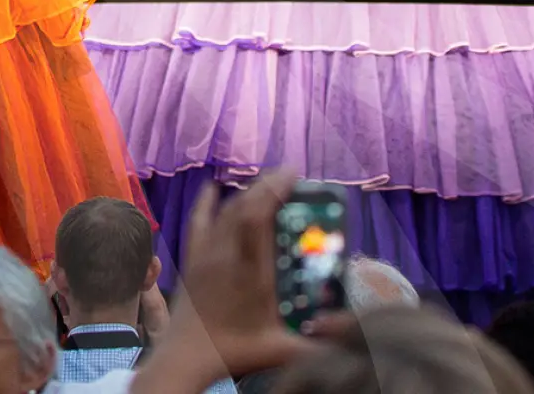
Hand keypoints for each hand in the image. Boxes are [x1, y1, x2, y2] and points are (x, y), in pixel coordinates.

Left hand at [136, 170, 314, 388]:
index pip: (257, 217)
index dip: (273, 191)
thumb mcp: (280, 350)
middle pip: (244, 207)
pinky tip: (212, 188)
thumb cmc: (234, 353)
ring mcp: (206, 256)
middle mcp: (226, 255)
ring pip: (225, 212)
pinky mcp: (192, 261)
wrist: (185, 358)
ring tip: (266, 183)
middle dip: (266, 185)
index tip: (292, 175)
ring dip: (245, 193)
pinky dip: (205, 203)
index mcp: (250, 271)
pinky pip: (198, 223)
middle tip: (288, 174)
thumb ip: (316, 345)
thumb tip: (347, 340)